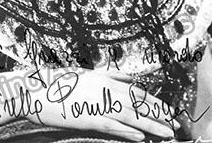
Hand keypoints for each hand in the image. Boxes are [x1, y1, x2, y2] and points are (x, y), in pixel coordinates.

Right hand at [22, 67, 178, 141]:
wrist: (37, 92)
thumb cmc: (61, 84)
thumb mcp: (88, 75)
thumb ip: (110, 76)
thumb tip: (130, 79)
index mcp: (105, 79)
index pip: (136, 91)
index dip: (154, 101)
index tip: (168, 110)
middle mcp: (104, 89)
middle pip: (137, 102)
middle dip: (158, 113)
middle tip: (174, 123)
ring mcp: (97, 104)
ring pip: (130, 115)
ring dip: (150, 125)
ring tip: (165, 133)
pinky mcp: (88, 117)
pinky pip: (112, 126)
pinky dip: (128, 131)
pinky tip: (141, 138)